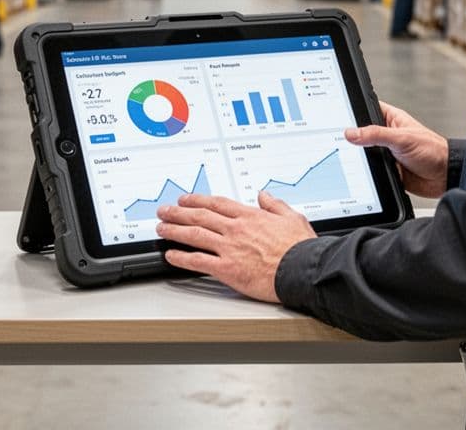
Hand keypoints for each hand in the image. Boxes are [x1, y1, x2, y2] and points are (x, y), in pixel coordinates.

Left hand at [157, 192, 316, 302]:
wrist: (303, 270)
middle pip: (200, 216)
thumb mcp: (293, 217)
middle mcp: (236, 229)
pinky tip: (171, 255)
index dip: (197, 200)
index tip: (185, 199)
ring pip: (195, 234)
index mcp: (250, 216)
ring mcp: (229, 248)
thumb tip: (264, 195)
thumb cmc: (301, 248)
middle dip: (178, 212)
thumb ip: (275, 205)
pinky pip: (198, 261)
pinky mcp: (227, 269)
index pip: (217, 204)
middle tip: (164, 211)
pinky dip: (182, 257)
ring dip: (175, 230)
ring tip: (161, 228)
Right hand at [344, 102, 448, 197]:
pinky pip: (370, 168)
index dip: (354, 111)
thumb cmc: (434, 151)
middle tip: (340, 139)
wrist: (444, 177)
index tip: (339, 115)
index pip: (367, 109)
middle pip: (362, 133)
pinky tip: (361, 171)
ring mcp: (386, 152)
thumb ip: (376, 135)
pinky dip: (366, 171)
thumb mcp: (402, 139)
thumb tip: (352, 133)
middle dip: (353, 138)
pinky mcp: (386, 169)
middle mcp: (387, 135)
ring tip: (351, 156)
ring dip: (361, 156)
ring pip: (364, 153)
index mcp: (392, 120)